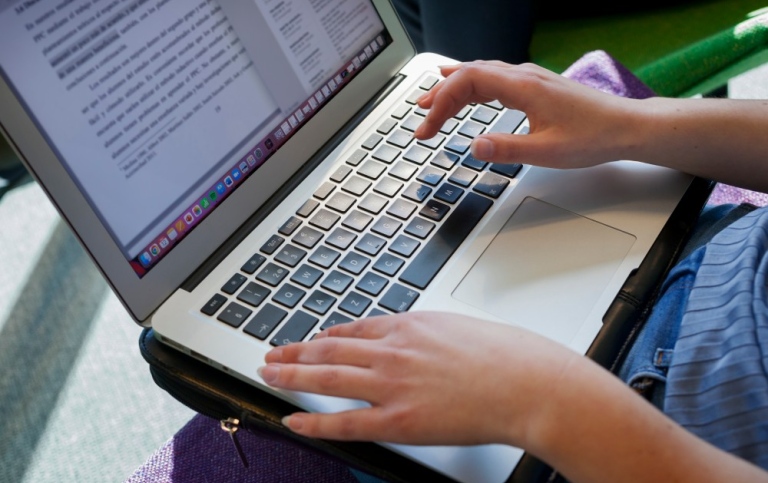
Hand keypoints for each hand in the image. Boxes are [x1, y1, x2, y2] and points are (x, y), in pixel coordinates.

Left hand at [259, 311, 579, 446]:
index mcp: (408, 326)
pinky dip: (313, 422)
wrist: (528, 383)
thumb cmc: (506, 355)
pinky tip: (292, 420)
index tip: (310, 340)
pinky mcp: (398, 420)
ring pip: (326, 378)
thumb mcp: (460, 327)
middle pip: (328, 349)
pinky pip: (344, 423)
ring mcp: (391, 385)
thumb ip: (428, 333)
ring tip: (269, 375)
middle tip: (272, 354)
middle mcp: (392, 351)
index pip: (352, 329)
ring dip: (291, 376)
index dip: (324, 336)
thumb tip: (418, 337)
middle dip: (294, 352)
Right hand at [415, 61, 638, 168]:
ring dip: (454, 87)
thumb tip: (473, 147)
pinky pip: (494, 78)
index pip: (467, 82)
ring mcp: (529, 79)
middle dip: (440, 94)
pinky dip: (473, 85)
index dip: (441, 103)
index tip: (427, 128)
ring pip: (481, 72)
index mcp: (523, 87)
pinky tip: (467, 92)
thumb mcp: (547, 152)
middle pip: (469, 73)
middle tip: (420, 116)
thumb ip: (507, 149)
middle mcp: (523, 76)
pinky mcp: (535, 86)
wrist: (626, 126)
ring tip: (431, 101)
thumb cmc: (593, 137)